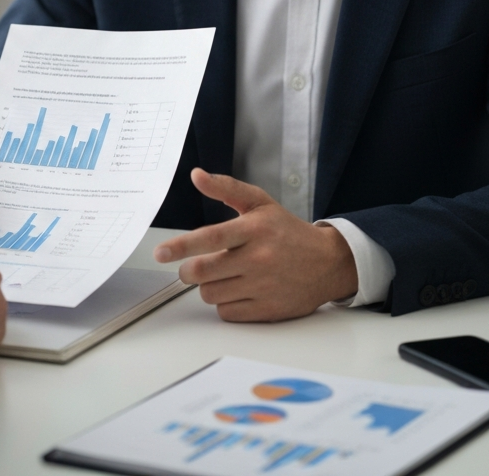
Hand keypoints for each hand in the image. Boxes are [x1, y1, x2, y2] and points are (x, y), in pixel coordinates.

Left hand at [154, 169, 357, 321]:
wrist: (327, 263)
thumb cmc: (287, 231)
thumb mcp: (259, 202)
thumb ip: (226, 188)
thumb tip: (196, 175)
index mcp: (254, 229)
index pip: (210, 237)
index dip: (181, 245)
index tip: (160, 252)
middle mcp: (258, 258)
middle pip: (203, 271)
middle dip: (188, 270)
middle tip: (191, 266)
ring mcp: (263, 287)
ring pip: (210, 294)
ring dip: (207, 286)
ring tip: (223, 275)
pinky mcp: (267, 311)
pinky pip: (227, 313)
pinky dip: (224, 303)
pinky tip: (236, 290)